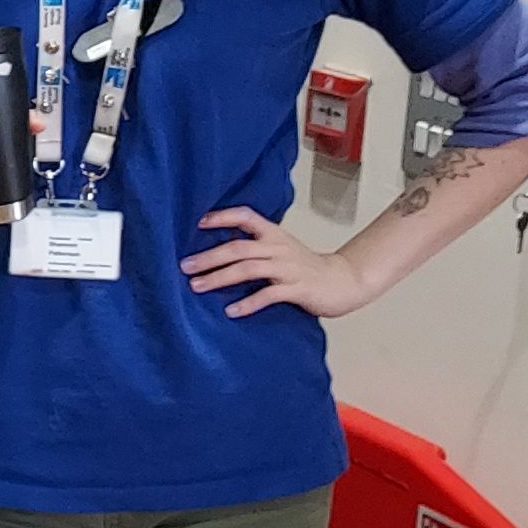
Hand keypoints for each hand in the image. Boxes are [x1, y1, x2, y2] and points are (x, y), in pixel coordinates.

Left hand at [183, 207, 369, 319]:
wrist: (343, 281)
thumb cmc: (305, 267)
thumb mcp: (280, 249)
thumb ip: (255, 247)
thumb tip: (216, 251)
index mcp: (274, 234)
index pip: (246, 216)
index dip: (222, 217)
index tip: (198, 223)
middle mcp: (279, 247)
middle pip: (238, 247)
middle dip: (209, 256)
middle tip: (184, 266)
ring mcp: (288, 268)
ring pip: (248, 269)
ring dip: (220, 278)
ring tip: (197, 286)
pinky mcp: (297, 289)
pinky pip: (268, 295)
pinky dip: (248, 303)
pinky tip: (231, 312)